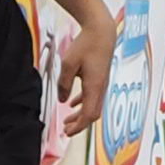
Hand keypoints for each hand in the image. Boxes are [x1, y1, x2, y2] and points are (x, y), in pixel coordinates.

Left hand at [54, 9, 116, 139]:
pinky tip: (72, 104)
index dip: (78, 126)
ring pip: (92, 106)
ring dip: (80, 115)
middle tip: (66, 131)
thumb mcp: (68, 64)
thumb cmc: (87, 44)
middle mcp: (101, 88)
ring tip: (68, 121)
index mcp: (95, 87)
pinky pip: (92, 97)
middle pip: (92, 115)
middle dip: (79, 125)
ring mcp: (102, 84)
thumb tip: (62, 100)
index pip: (89, 115)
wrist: (102, 31)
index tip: (67, 132)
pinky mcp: (100, 78)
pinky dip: (82, 104)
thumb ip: (63, 84)